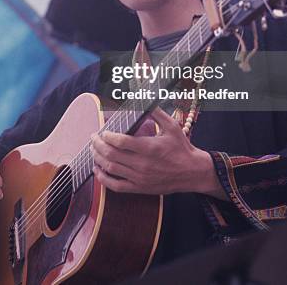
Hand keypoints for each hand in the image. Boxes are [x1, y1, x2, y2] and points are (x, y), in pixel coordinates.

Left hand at [91, 108, 226, 199]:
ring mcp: (140, 178)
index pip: (120, 141)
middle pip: (111, 154)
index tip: (103, 131)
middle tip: (93, 137)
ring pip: (110, 168)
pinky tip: (97, 169)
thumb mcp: (172, 126)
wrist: (193, 172)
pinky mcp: (139, 189)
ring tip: (93, 149)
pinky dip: (103, 178)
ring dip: (97, 158)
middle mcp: (143, 164)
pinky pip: (116, 186)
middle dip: (98, 144)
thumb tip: (142, 98)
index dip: (107, 136)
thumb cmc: (181, 147)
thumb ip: (155, 112)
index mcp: (149, 148)